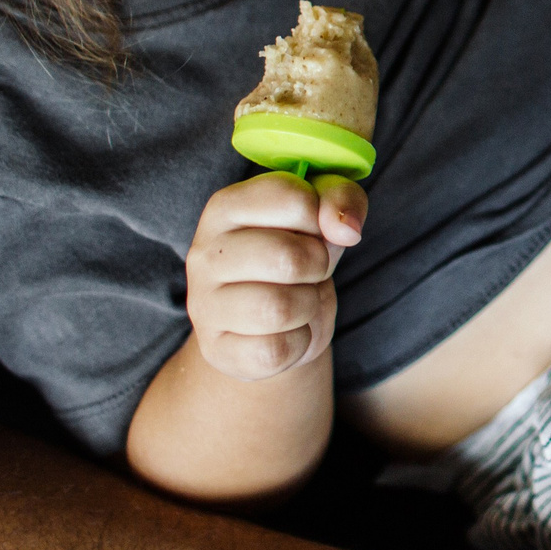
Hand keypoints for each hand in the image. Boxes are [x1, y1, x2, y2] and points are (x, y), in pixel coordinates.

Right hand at [181, 172, 364, 379]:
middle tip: (310, 271)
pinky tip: (285, 331)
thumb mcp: (323, 217)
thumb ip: (341, 199)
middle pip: (288, 258)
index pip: (291, 198)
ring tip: (298, 300)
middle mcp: (204, 254)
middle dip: (319, 266)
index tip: (314, 231)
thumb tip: (346, 229)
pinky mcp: (215, 350)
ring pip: (280, 309)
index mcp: (226, 207)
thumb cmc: (296, 257)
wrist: (270, 322)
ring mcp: (204, 305)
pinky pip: (275, 351)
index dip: (321, 219)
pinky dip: (298, 343)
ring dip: (308, 306)